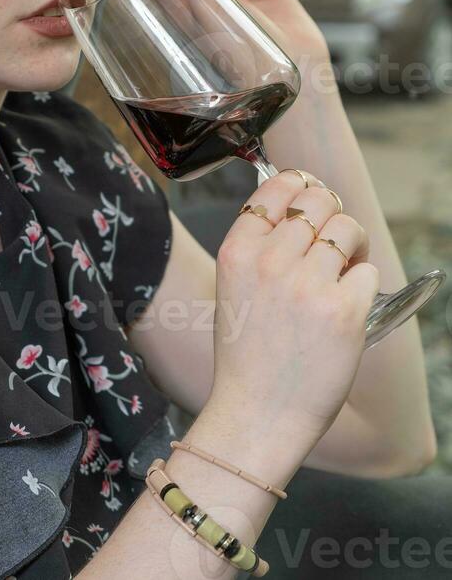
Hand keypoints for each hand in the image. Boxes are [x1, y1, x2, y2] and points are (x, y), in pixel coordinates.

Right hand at [209, 169, 378, 456]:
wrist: (257, 414)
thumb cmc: (246, 355)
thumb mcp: (233, 288)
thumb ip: (259, 247)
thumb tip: (301, 206)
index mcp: (237, 252)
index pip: (276, 187)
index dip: (300, 184)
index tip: (311, 193)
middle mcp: (270, 261)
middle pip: (318, 200)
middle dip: (332, 211)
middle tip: (335, 235)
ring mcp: (307, 285)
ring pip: (348, 229)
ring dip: (352, 245)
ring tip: (345, 268)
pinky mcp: (343, 311)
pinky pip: (366, 271)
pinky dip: (361, 283)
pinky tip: (346, 305)